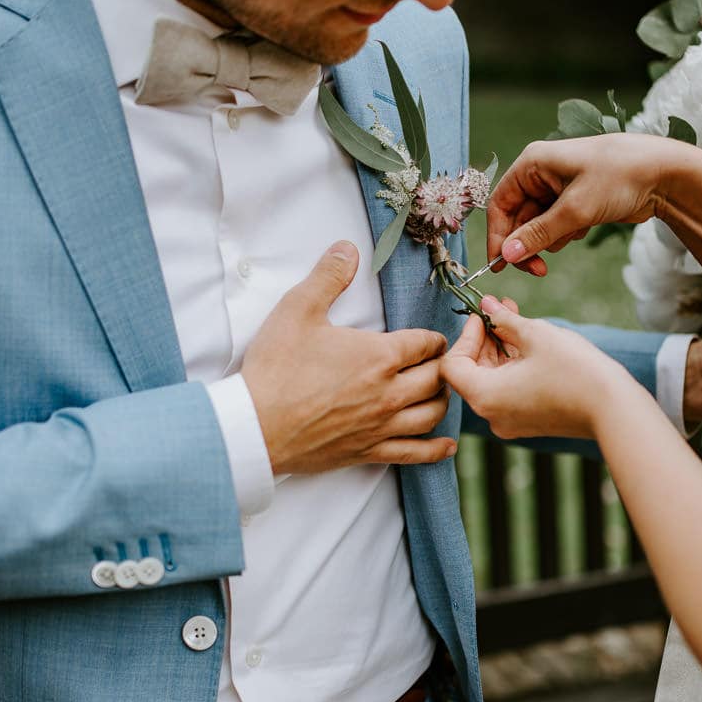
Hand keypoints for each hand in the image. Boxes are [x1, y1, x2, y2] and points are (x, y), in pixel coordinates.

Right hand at [243, 241, 455, 474]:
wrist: (256, 426)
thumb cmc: (275, 369)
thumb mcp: (297, 310)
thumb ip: (328, 277)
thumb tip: (347, 248)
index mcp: (379, 355)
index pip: (426, 343)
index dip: (433, 338)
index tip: (431, 338)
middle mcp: (389, 392)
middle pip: (436, 378)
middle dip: (442, 366)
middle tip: (437, 362)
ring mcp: (381, 425)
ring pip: (431, 413)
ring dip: (441, 400)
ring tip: (438, 392)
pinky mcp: (369, 451)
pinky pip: (415, 453)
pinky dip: (435, 449)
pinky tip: (446, 445)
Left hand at [441, 296, 637, 441]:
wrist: (614, 409)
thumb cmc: (574, 370)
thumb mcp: (535, 334)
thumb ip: (503, 319)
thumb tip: (487, 305)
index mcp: (484, 396)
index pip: (453, 365)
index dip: (465, 336)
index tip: (483, 316)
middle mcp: (491, 415)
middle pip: (470, 373)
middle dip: (484, 339)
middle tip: (501, 310)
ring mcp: (509, 422)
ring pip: (491, 381)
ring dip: (500, 350)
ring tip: (517, 321)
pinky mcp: (528, 422)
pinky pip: (508, 392)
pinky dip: (512, 368)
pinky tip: (528, 344)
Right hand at [487, 134, 696, 275]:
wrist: (664, 173)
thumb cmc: (618, 177)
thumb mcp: (575, 209)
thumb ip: (539, 234)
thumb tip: (508, 255)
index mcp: (533, 164)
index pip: (500, 204)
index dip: (498, 236)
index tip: (501, 266)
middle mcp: (541, 173)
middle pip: (517, 218)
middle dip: (528, 244)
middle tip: (538, 270)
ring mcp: (558, 187)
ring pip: (538, 225)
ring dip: (550, 239)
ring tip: (574, 234)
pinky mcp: (575, 200)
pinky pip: (557, 226)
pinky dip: (566, 234)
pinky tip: (585, 229)